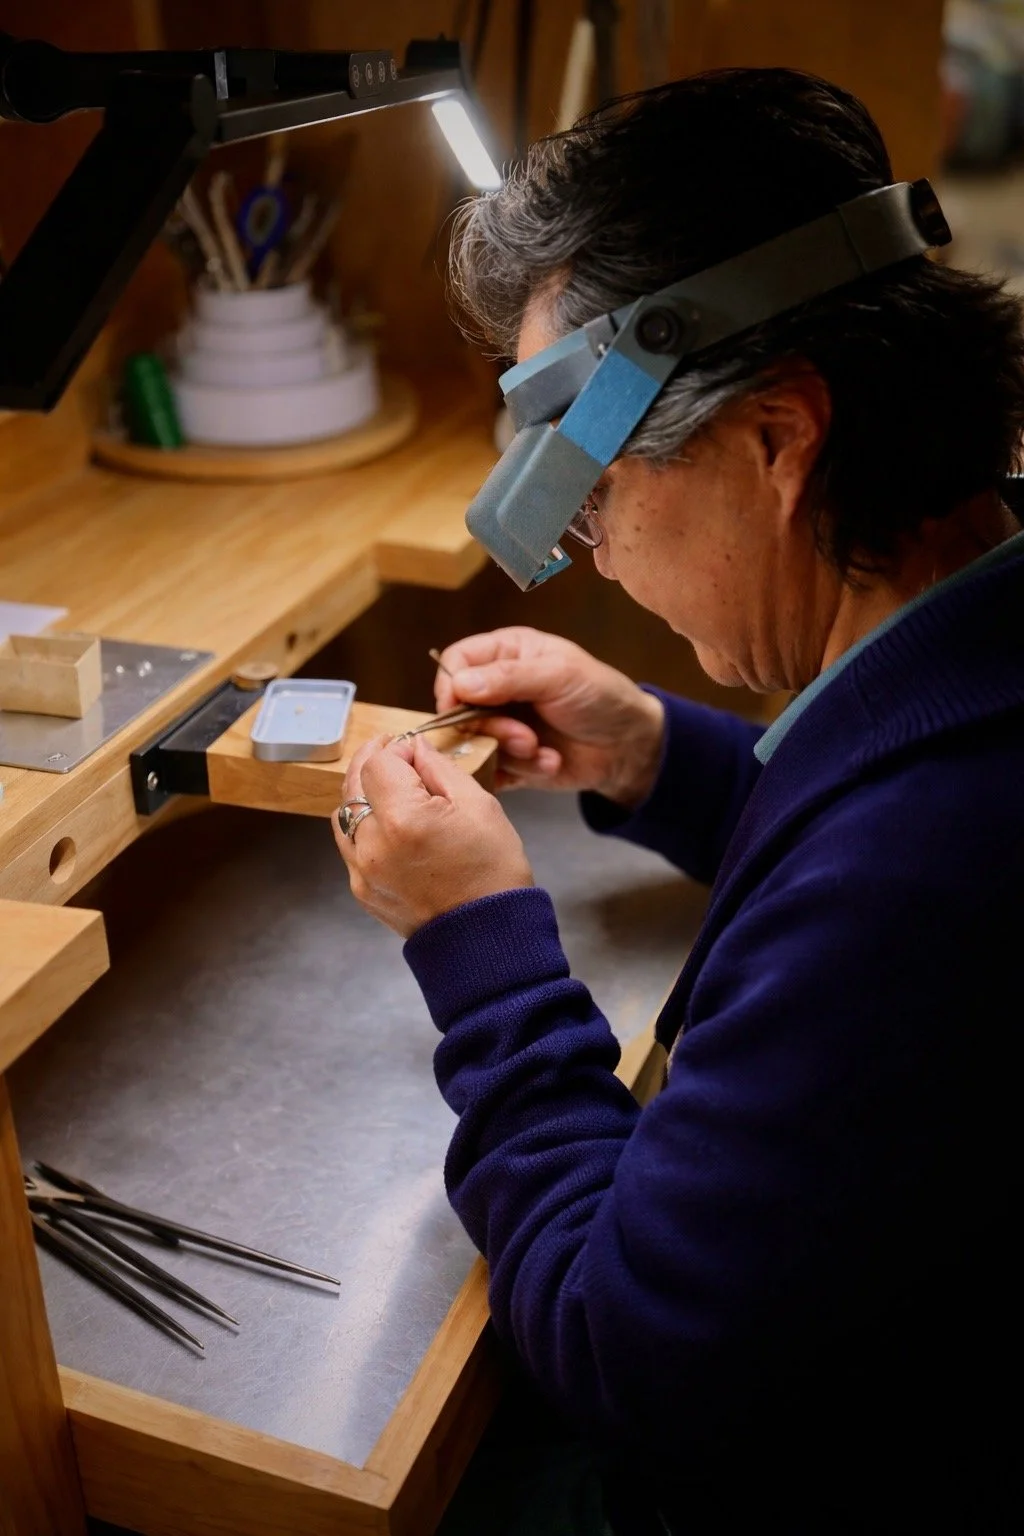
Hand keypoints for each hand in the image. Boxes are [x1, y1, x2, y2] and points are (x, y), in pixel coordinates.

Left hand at [332, 734, 533, 937]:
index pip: (378, 763)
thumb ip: (439, 768)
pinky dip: (363, 827)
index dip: (395, 749)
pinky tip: (389, 823)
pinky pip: (350, 845)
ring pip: (344, 815)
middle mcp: (373, 845)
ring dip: (363, 794)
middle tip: (392, 753)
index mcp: (403, 819)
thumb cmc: (492, 874)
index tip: (413, 750)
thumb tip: (414, 748)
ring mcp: (362, 871)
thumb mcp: (479, 806)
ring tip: (390, 789)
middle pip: (352, 784)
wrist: (487, 938)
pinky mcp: (363, 890)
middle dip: (372, 763)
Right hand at [434, 627, 664, 805]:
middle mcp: (496, 689)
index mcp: (506, 654)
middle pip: (457, 709)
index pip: (456, 663)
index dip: (451, 685)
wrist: (629, 746)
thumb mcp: (559, 676)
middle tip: (526, 739)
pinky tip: (549, 763)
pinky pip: (492, 771)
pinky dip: (519, 772)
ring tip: (544, 752)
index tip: (460, 708)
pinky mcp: (508, 760)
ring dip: (511, 753)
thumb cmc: (600, 696)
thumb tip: (460, 684)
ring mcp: (501, 725)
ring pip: (474, 744)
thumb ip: (509, 677)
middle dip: (491, 729)